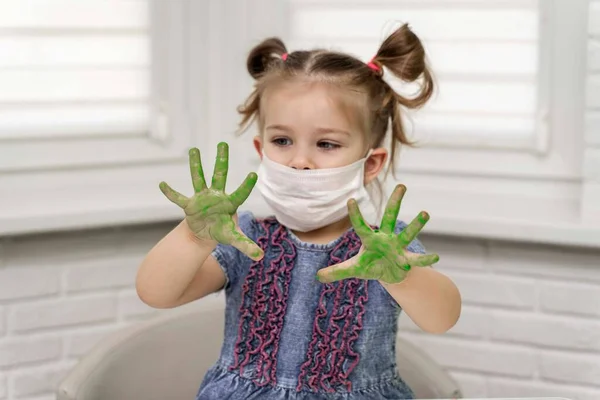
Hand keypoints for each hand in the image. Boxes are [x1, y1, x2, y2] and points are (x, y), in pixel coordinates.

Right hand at [159, 142, 263, 260]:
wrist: (205, 233)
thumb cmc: (222, 231)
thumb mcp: (234, 239)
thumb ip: (246, 245)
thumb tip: (260, 256)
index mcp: (230, 203)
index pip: (240, 193)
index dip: (246, 186)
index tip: (254, 174)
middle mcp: (217, 196)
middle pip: (220, 175)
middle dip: (221, 160)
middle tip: (223, 143)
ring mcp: (202, 198)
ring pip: (198, 178)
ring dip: (196, 165)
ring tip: (194, 149)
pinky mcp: (190, 205)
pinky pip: (178, 198)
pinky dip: (170, 193)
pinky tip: (162, 184)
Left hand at [316, 184, 438, 283]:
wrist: (388, 274)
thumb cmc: (370, 266)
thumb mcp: (353, 269)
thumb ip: (336, 271)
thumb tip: (318, 276)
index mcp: (370, 239)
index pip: (361, 225)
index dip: (355, 214)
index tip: (350, 200)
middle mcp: (386, 238)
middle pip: (391, 217)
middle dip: (396, 202)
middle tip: (402, 185)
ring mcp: (398, 247)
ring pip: (408, 233)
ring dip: (416, 224)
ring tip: (425, 213)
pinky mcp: (407, 259)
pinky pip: (417, 259)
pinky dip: (425, 260)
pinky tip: (436, 258)